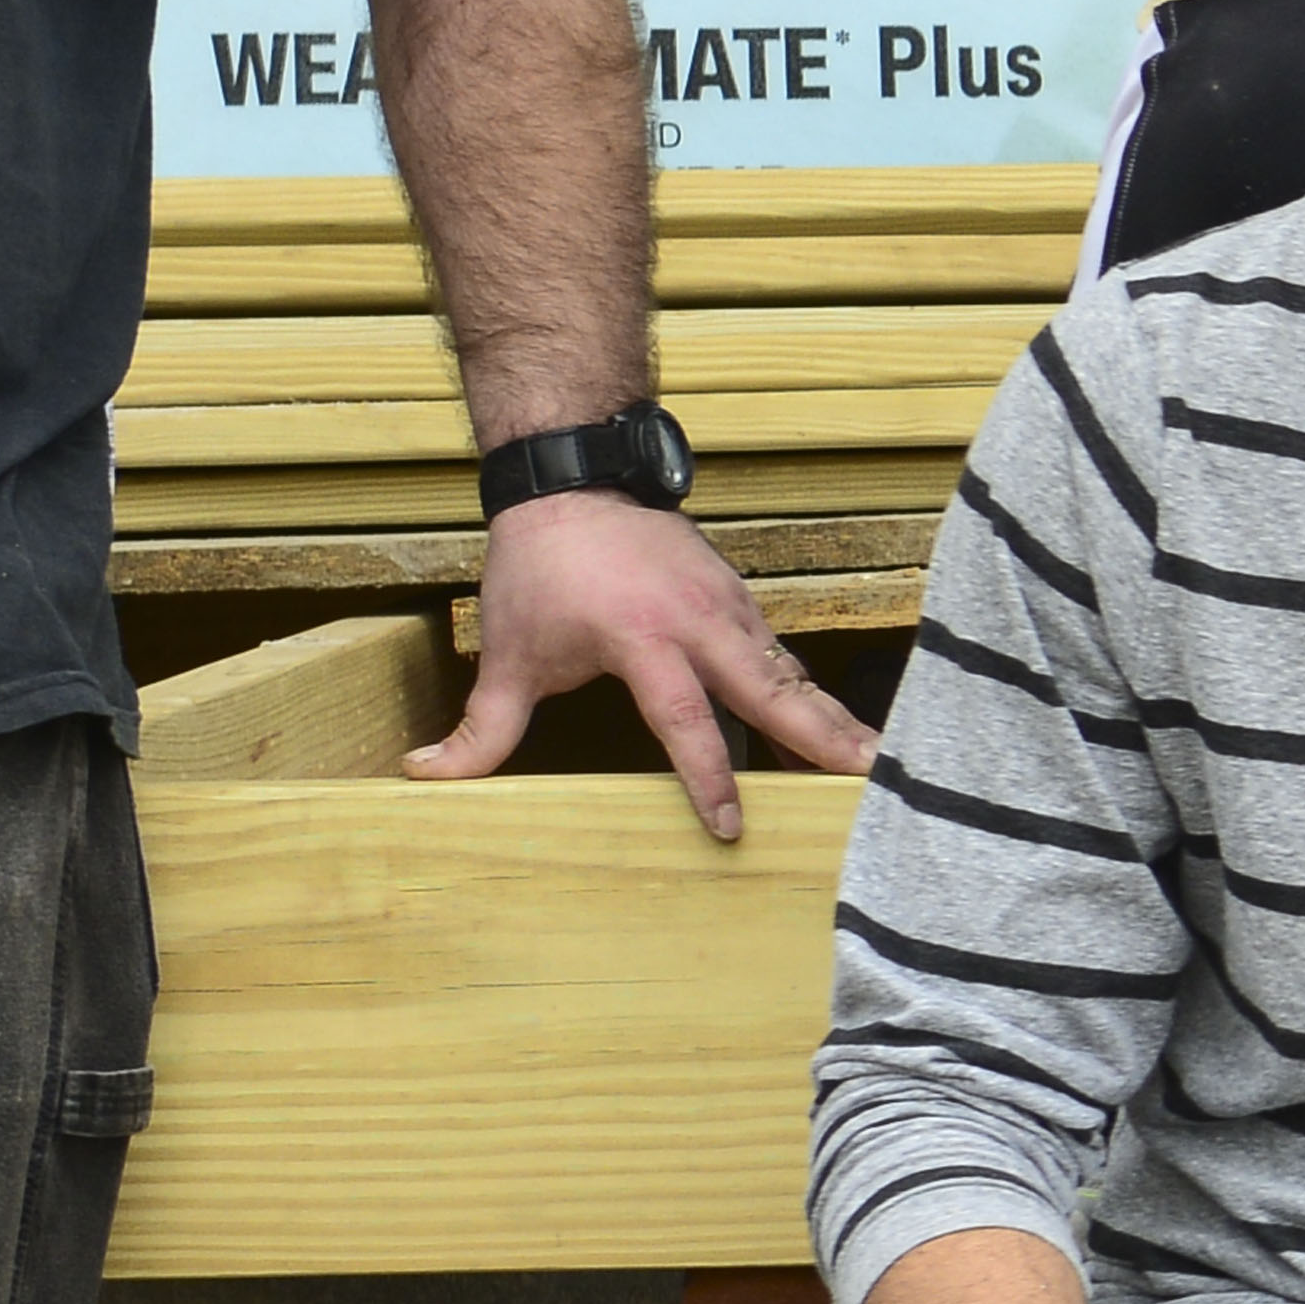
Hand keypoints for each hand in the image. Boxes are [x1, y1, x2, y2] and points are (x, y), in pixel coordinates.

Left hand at [432, 493, 882, 839]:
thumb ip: (482, 727)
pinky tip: (837, 733)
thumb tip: (424, 776)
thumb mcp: (509, 653)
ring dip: (834, 718)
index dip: (707, 774)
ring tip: (880, 765)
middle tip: (871, 775)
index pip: (684, 717)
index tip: (729, 824)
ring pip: (790, 671)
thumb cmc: (539, 569)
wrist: (573, 478)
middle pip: (773, 687)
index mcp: (642, 639)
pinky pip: (780, 656)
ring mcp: (727, 606)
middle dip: (824, 733)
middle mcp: (698, 621)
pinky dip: (810, 694)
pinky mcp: (738, 600)